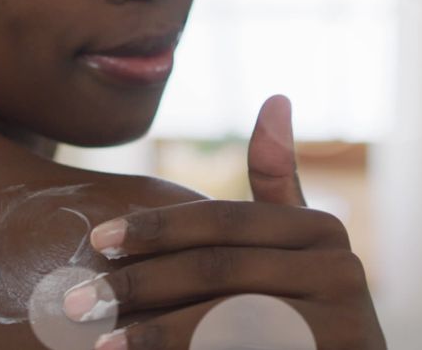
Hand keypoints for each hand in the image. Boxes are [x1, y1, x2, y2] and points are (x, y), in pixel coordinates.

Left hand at [63, 96, 387, 349]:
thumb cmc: (304, 312)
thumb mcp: (292, 247)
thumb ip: (276, 184)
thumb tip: (276, 97)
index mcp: (322, 228)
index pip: (225, 221)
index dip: (158, 228)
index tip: (96, 241)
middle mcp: (343, 269)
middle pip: (218, 269)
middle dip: (141, 285)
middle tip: (76, 302)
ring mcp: (345, 322)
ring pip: (225, 320)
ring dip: (155, 334)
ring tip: (99, 344)